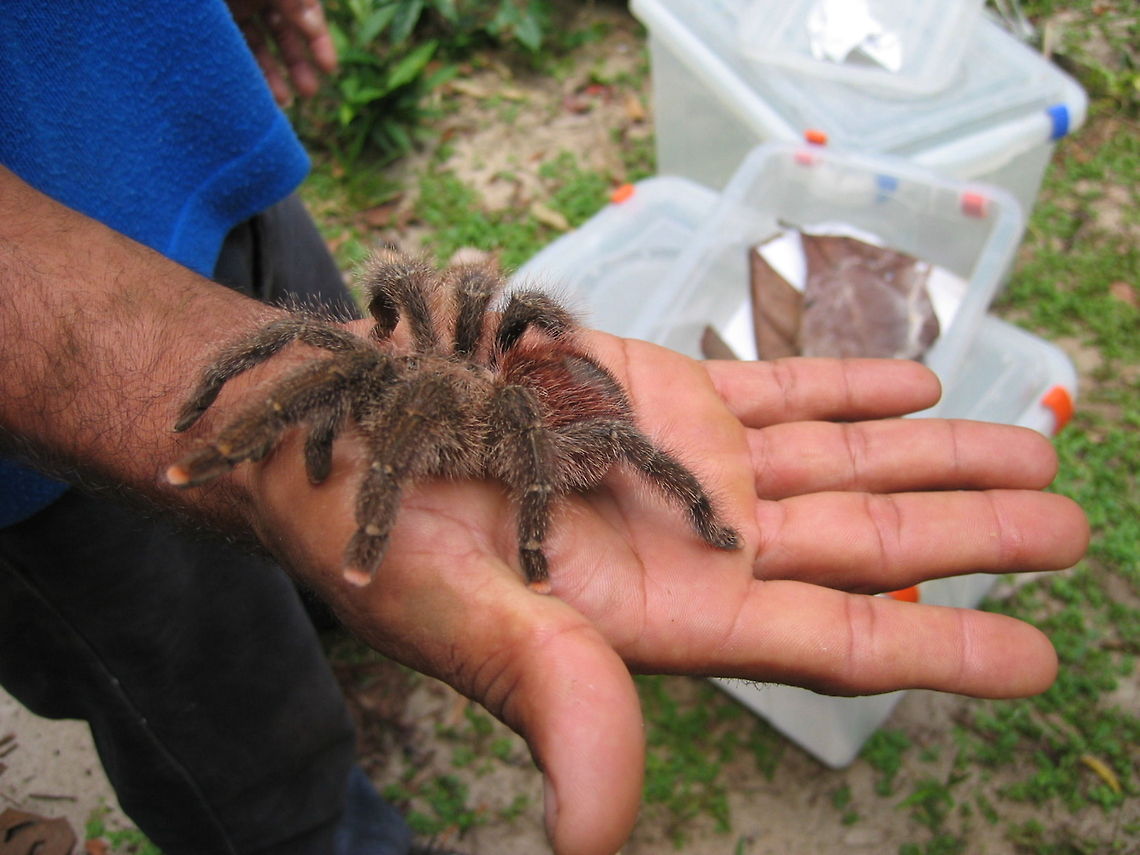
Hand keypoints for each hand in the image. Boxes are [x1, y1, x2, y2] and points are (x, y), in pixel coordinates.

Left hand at [228, 0, 337, 104]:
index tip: (329, 69)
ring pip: (257, 46)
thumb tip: (314, 27)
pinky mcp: (211, 25)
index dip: (319, 41)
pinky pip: (231, 50)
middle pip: (283, 33)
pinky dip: (245, 71)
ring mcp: (234, 9)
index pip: (305, 11)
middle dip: (297, 64)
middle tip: (309, 93)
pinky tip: (256, 93)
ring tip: (283, 102)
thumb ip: (292, 1)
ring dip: (272, 75)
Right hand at [245, 339, 1087, 854]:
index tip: (1038, 658)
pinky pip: (773, 390)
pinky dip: (844, 386)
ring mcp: (687, 464)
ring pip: (834, 460)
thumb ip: (556, 707)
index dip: (933, 645)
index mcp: (663, 618)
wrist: (344, 437)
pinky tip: (912, 380)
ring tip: (1029, 448)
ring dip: (932, 452)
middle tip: (1069, 530)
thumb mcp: (465, 622)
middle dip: (967, 535)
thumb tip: (599, 843)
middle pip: (858, 543)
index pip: (827, 640)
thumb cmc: (385, 538)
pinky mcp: (660, 392)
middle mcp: (696, 546)